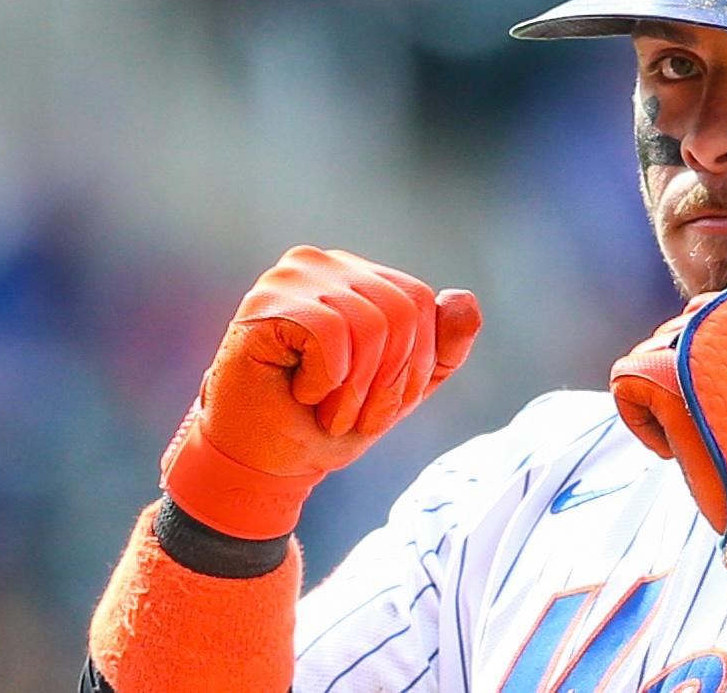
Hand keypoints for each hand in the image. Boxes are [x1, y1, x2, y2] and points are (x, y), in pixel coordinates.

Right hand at [160, 246, 480, 538]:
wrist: (261, 462)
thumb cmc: (322, 423)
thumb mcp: (400, 390)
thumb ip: (441, 350)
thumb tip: (465, 299)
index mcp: (357, 278)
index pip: (420, 301)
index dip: (415, 364)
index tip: (377, 407)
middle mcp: (324, 264)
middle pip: (402, 312)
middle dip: (387, 382)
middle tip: (350, 416)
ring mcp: (292, 277)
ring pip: (371, 324)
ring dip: (354, 389)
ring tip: (326, 408)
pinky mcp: (266, 302)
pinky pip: (331, 334)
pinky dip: (326, 380)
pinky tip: (299, 390)